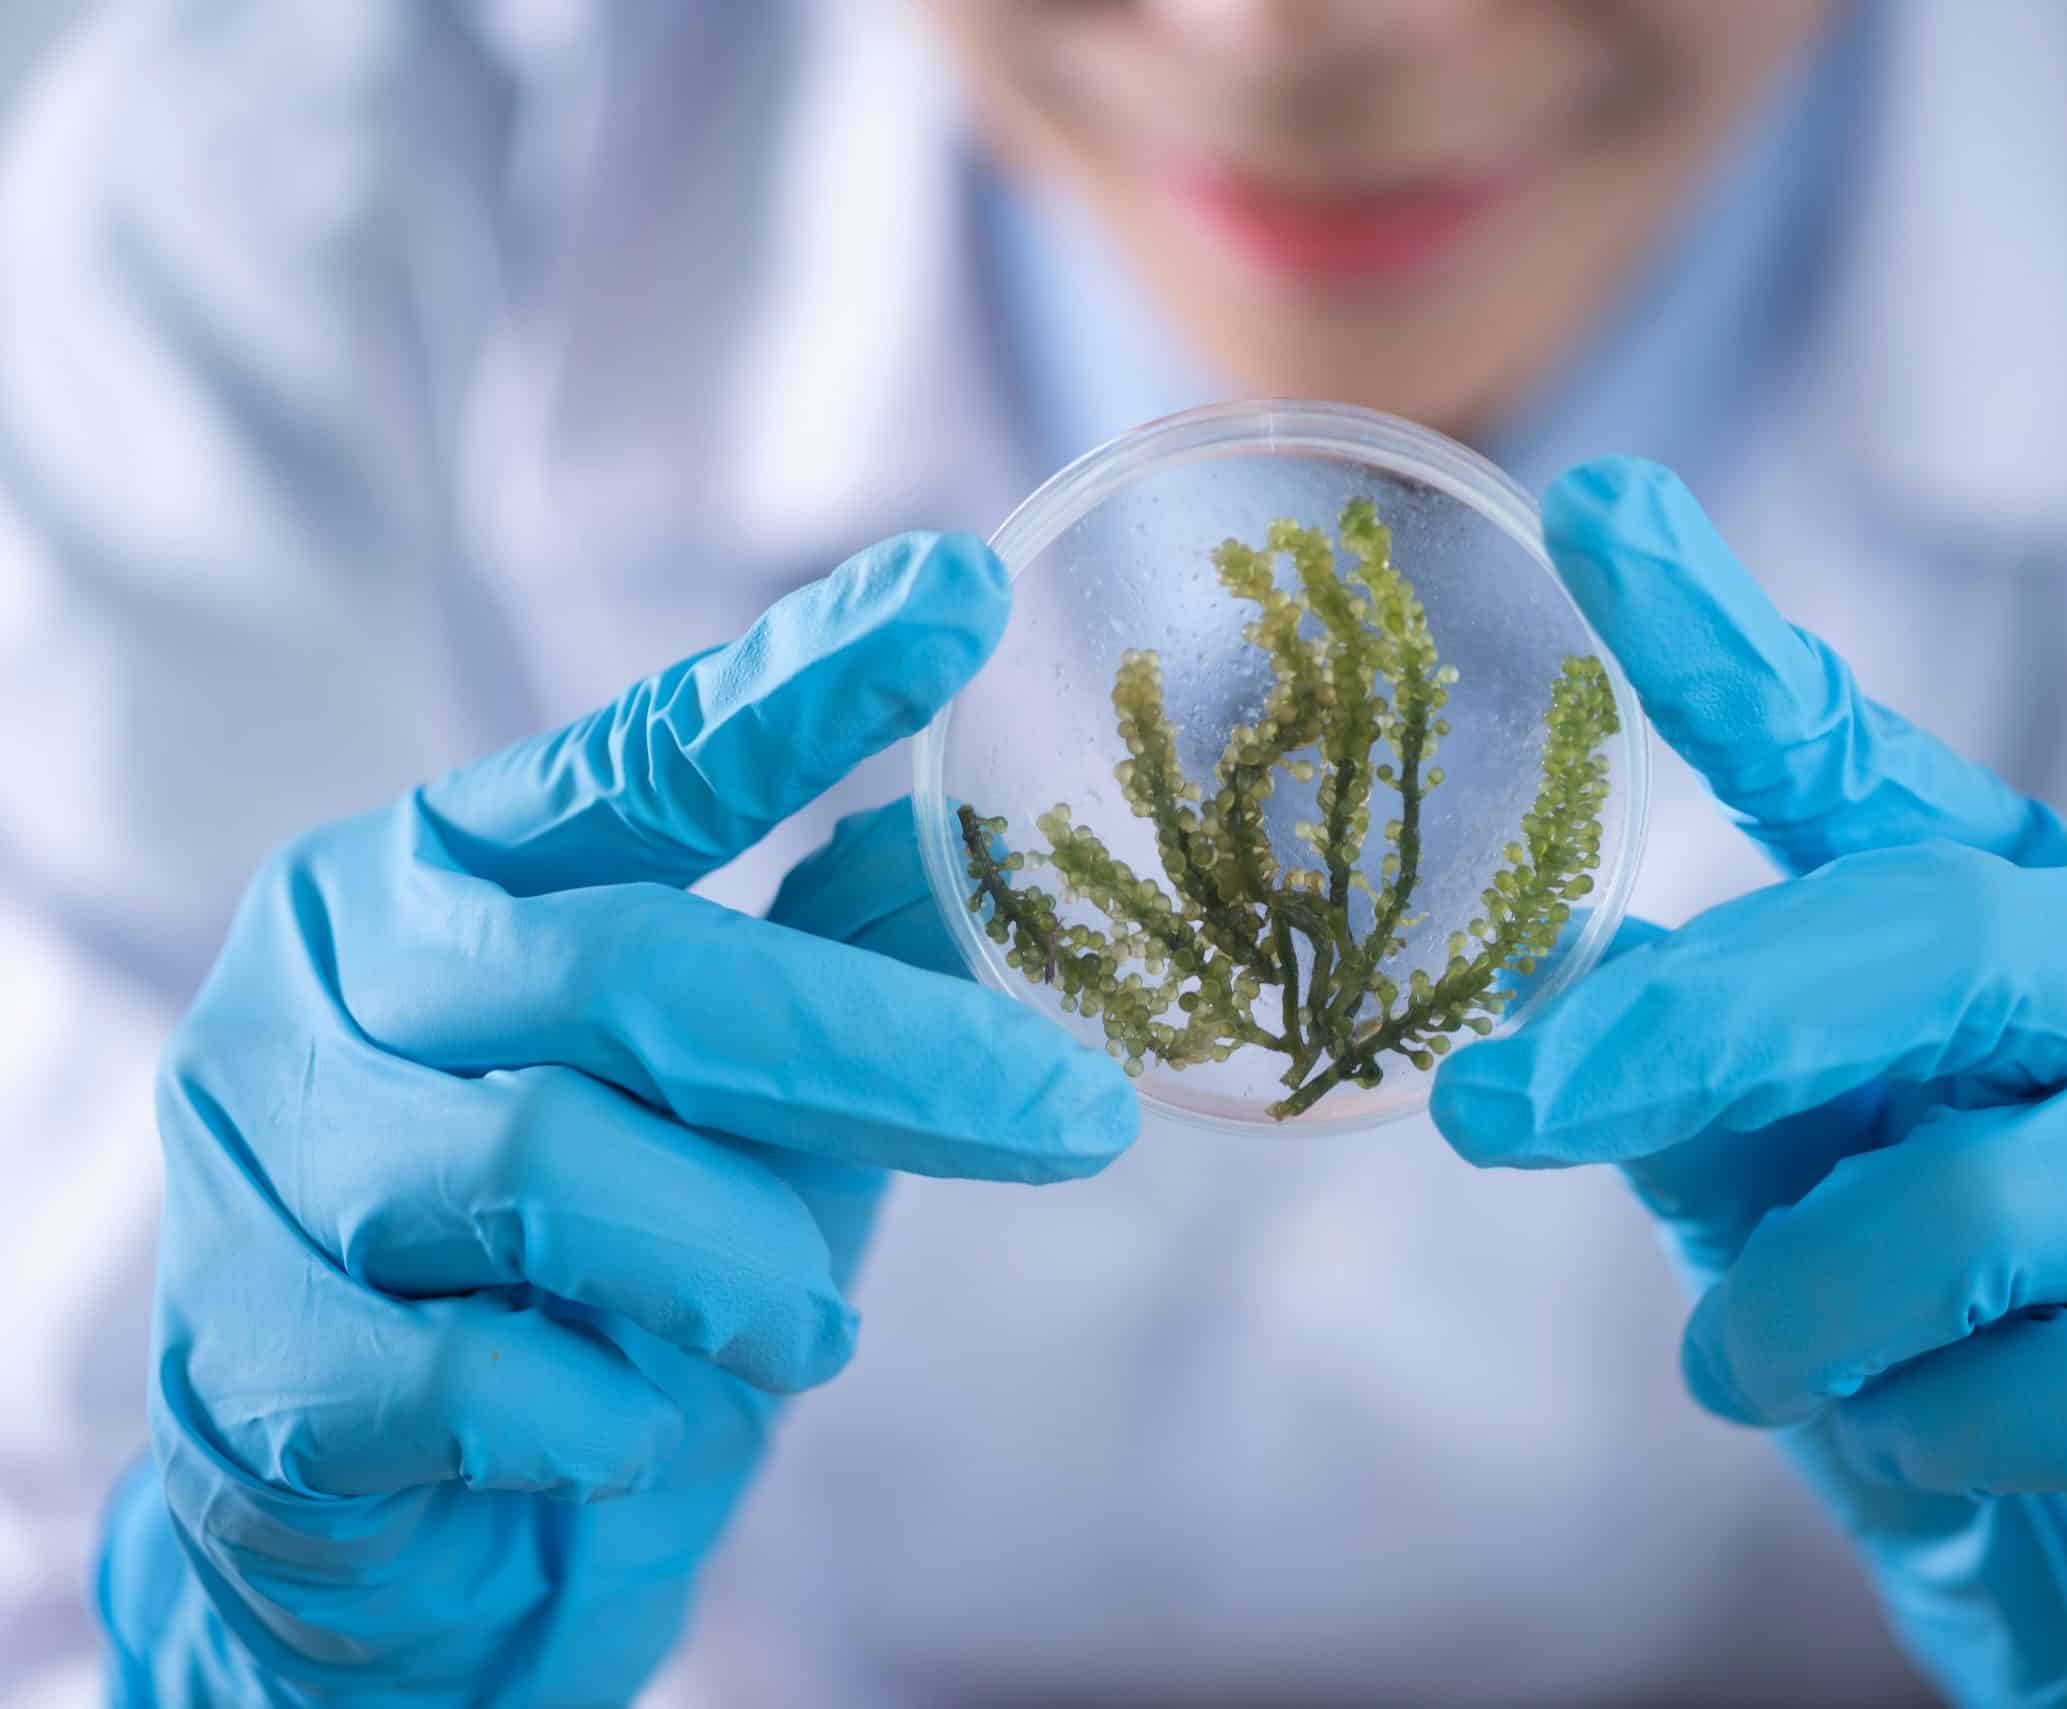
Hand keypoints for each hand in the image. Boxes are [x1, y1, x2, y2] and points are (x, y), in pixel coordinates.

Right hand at [97, 536, 1136, 1705]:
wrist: (406, 1534)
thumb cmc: (586, 1270)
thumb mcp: (727, 1100)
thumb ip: (824, 961)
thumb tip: (976, 835)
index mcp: (446, 870)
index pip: (641, 759)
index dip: (804, 682)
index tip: (966, 593)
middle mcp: (334, 974)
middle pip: (633, 970)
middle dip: (882, 1053)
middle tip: (1081, 1119)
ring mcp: (267, 1157)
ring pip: (552, 1167)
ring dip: (741, 1265)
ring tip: (809, 1329)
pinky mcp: (252, 1358)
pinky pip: (487, 1374)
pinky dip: (615, 1408)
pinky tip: (634, 1423)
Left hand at [1431, 460, 2066, 1704]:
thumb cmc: (1950, 1331)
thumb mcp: (1789, 1189)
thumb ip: (1695, 1084)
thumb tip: (1544, 973)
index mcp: (1999, 920)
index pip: (1853, 759)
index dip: (1722, 642)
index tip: (1593, 510)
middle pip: (1921, 940)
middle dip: (1690, 1033)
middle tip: (1493, 1115)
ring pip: (1981, 1204)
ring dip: (1805, 1313)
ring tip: (1747, 1371)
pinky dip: (1936, 1438)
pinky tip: (1922, 1445)